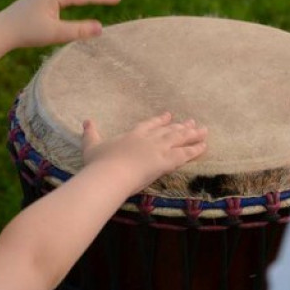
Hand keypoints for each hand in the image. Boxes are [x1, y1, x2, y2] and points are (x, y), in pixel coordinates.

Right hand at [81, 112, 207, 191]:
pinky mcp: (165, 161)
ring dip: (193, 134)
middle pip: (169, 131)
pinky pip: (184, 154)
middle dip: (181, 126)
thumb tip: (86, 121)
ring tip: (204, 130)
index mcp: (133, 135)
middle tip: (193, 122)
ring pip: (179, 139)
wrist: (109, 174)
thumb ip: (90, 134)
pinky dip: (195, 150)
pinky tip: (204, 146)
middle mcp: (148, 139)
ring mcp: (158, 149)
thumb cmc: (99, 163)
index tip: (168, 116)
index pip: (149, 125)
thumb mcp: (91, 146)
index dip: (160, 121)